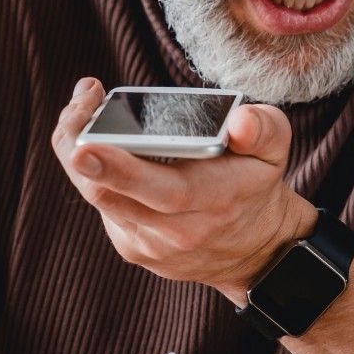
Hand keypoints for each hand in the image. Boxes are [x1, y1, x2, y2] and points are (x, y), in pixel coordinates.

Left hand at [52, 78, 316, 300]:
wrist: (253, 250)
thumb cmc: (255, 186)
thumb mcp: (275, 150)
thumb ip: (263, 128)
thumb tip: (240, 123)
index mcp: (213, 201)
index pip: (161, 191)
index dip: (118, 169)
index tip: (85, 147)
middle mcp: (177, 230)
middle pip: (109, 193)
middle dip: (79, 147)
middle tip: (80, 103)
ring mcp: (149, 244)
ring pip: (97, 197)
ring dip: (78, 151)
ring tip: (83, 108)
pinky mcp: (131, 247)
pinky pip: (102, 205)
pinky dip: (91, 172)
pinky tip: (96, 141)